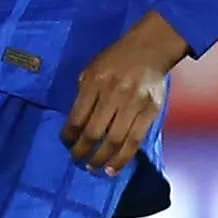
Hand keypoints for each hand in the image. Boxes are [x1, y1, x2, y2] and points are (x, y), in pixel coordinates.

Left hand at [61, 11, 188, 173]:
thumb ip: (84, 94)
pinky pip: (135, 140)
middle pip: (94, 132)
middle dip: (82, 151)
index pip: (77, 117)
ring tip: (94, 168)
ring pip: (115, 140)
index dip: (68, 135)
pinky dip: (123, 158)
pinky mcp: (151, 111)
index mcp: (95, 83)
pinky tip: (113, 169)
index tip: (66, 143)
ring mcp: (134, 103)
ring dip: (101, 159)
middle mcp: (114, 94)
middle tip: (77, 159)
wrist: (150, 48)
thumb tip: (75, 124)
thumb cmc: (116, 59)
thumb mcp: (91, 69)